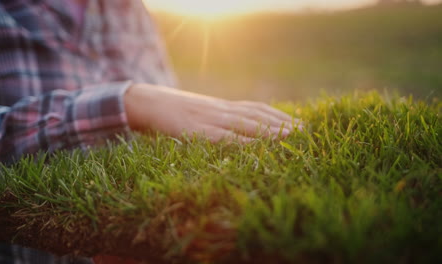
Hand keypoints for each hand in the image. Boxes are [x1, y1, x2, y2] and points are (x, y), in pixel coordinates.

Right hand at [124, 84, 301, 142]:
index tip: (299, 123)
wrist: (149, 103)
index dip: (279, 116)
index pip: (256, 110)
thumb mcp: (200, 114)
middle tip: (305, 130)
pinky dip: (243, 142)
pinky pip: (224, 137)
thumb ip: (218, 121)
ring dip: (270, 131)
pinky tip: (259, 147)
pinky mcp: (198, 131)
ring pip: (246, 124)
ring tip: (292, 136)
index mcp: (222, 108)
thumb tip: (237, 133)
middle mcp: (221, 111)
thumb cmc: (174, 113)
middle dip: (282, 123)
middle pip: (257, 116)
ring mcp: (210, 120)